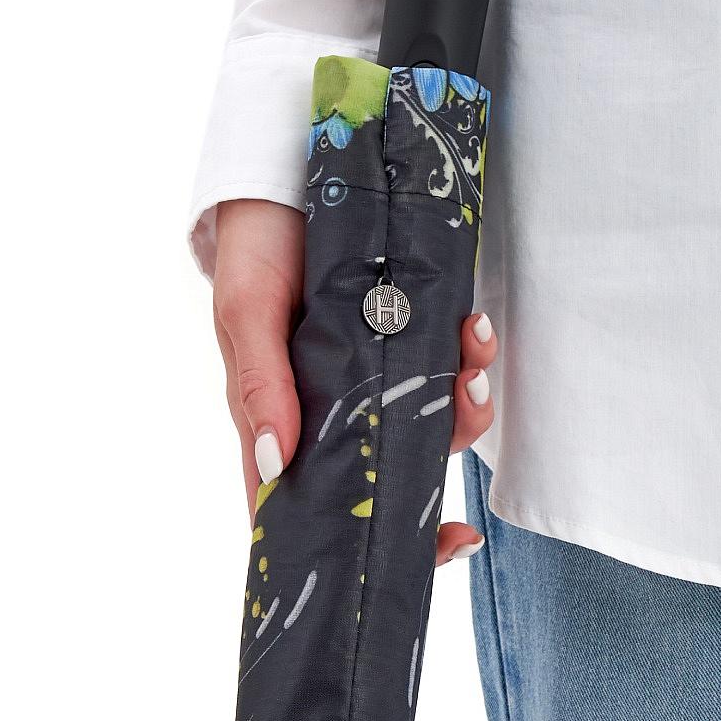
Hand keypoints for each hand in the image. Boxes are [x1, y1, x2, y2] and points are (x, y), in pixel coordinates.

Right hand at [213, 198, 496, 564]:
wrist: (292, 165)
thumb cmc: (255, 246)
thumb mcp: (245, 312)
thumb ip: (258, 387)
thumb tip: (277, 468)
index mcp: (282, 416)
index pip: (312, 501)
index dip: (362, 540)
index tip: (425, 556)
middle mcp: (334, 404)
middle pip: (388, 470)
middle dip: (434, 480)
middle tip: (463, 501)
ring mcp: (376, 367)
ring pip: (429, 419)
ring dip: (463, 407)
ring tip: (473, 364)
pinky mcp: (410, 329)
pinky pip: (448, 359)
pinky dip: (469, 353)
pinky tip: (474, 328)